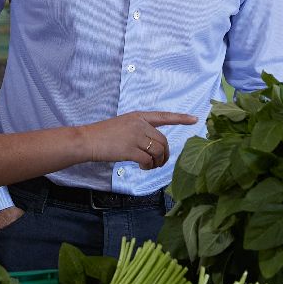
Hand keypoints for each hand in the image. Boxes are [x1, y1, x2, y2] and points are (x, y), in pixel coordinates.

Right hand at [80, 111, 197, 170]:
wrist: (87, 140)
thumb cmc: (103, 135)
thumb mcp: (124, 125)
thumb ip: (139, 131)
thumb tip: (153, 146)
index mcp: (139, 116)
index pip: (164, 116)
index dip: (181, 118)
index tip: (195, 119)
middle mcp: (139, 124)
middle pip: (163, 140)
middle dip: (164, 154)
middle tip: (158, 163)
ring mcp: (135, 136)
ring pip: (158, 151)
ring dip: (157, 162)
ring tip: (149, 166)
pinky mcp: (130, 149)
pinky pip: (148, 160)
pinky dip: (148, 166)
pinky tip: (142, 167)